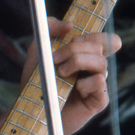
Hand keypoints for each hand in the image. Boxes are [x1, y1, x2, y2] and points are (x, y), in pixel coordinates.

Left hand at [21, 18, 120, 133]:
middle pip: (99, 47)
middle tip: (55, 59)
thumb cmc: (37, 82)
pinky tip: (74, 88)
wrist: (31, 110)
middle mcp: (93, 68)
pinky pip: (100, 83)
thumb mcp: (38, 50)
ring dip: (77, 62)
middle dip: (74, 48)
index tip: (73, 38)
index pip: (102, 39)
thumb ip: (49, 29)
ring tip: (60, 73)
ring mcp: (97, 84)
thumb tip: (69, 25)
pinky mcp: (98, 101)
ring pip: (101, 63)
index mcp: (83, 55)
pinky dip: (85, 82)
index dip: (95, 34)